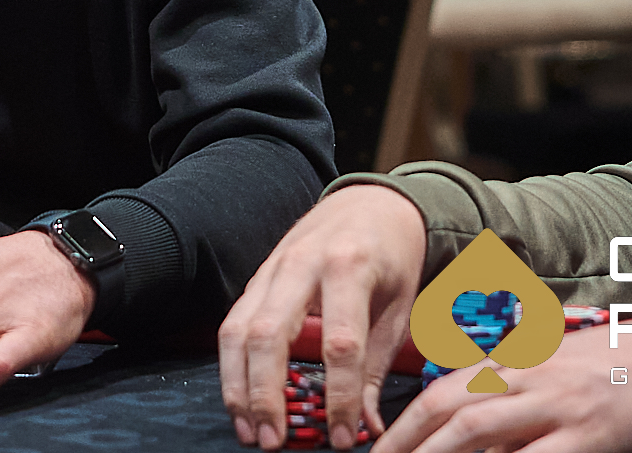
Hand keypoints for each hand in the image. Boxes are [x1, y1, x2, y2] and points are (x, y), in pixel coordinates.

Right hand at [219, 185, 426, 449]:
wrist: (370, 203)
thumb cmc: (392, 257)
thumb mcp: (400, 307)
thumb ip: (378, 367)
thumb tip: (365, 427)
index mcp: (350, 266)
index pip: (340, 342)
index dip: (339, 396)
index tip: (343, 437)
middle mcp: (302, 264)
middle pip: (270, 334)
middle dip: (267, 394)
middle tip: (275, 442)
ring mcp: (271, 269)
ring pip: (237, 330)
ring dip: (238, 386)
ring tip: (249, 431)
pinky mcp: (255, 278)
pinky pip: (232, 324)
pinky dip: (231, 367)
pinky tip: (239, 401)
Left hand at [373, 323, 631, 452]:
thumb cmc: (620, 366)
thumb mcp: (556, 362)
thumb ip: (512, 383)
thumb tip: (466, 414)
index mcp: (518, 365)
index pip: (444, 393)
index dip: (406, 423)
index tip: (379, 449)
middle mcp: (531, 384)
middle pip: (453, 416)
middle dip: (409, 446)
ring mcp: (560, 412)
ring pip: (483, 438)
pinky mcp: (591, 441)